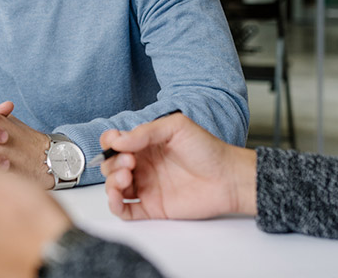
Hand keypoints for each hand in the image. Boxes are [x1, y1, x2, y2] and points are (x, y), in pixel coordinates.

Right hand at [100, 113, 257, 220]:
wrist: (227, 178)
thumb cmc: (206, 149)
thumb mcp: (176, 127)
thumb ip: (145, 132)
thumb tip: (117, 140)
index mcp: (146, 145)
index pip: (116, 143)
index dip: (110, 143)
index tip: (116, 144)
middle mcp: (143, 165)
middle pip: (111, 165)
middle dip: (112, 163)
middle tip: (130, 161)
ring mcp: (147, 187)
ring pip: (114, 187)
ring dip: (111, 182)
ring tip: (125, 176)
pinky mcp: (152, 207)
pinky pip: (125, 210)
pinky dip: (114, 205)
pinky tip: (118, 196)